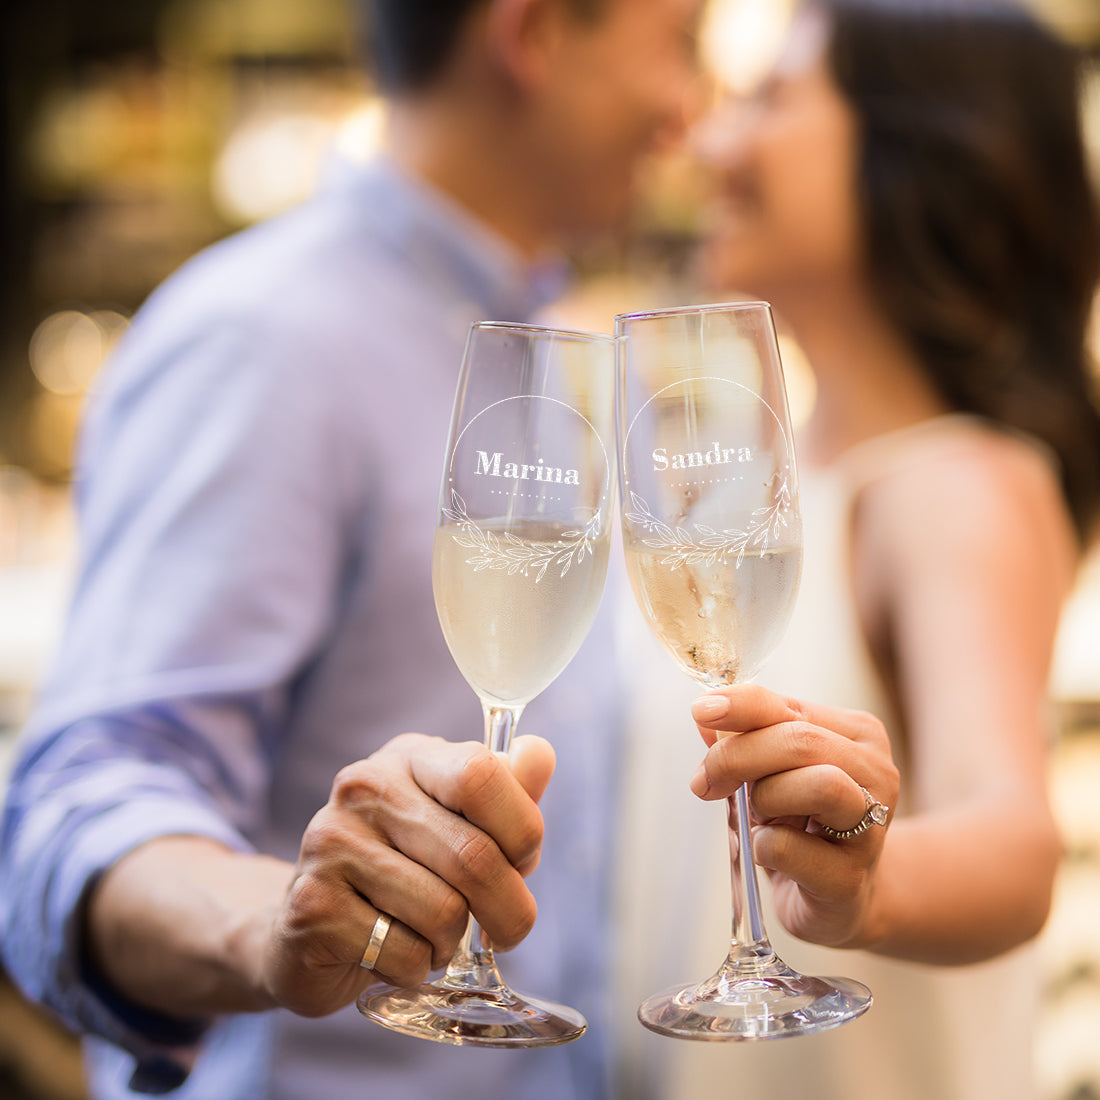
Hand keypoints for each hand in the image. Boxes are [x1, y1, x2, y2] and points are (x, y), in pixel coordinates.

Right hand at [262, 732, 554, 1016]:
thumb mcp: (457, 818)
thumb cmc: (403, 866)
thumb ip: (505, 789)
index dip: (521, 828)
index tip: (523, 861)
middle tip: (509, 929)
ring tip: (434, 936)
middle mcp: (363, 788)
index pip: (480, 773)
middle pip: (473, 855)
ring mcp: (331, 844)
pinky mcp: (312, 907)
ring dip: (454, 942)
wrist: (305, 928)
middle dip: (509, 908)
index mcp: (409, 757)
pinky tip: (395, 953)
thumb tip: (539, 753)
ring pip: (444, 911)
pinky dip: (418, 967)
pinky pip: (406, 953)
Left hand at [689, 683, 899, 950]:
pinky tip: (769, 853)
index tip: (700, 711)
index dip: (740, 705)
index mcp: (856, 735)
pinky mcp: (850, 879)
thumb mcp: (771, 773)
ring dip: (767, 797)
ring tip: (760, 816)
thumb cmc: (802, 825)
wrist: (839, 899)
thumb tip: (705, 717)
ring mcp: (871, 827)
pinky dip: (763, 845)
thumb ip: (742, 740)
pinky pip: (790, 847)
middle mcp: (875, 772)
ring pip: (820, 785)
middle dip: (739, 756)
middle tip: (705, 782)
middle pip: (802, 741)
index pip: (789, 706)